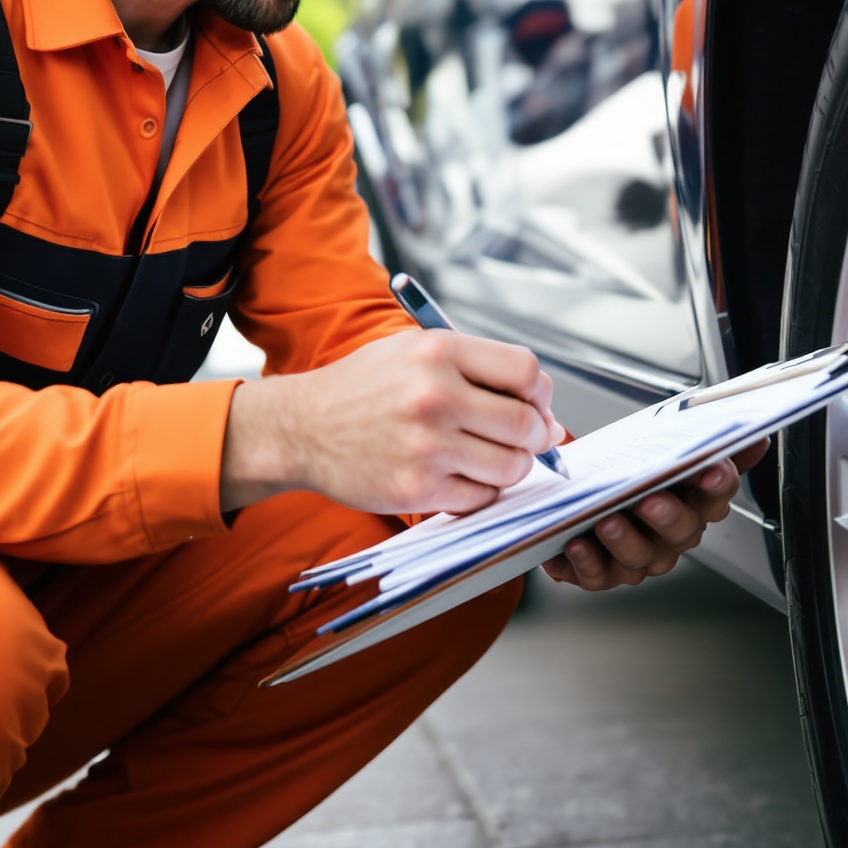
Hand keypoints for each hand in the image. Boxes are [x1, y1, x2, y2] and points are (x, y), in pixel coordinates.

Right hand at [221, 328, 567, 514]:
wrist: (302, 428)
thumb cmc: (362, 389)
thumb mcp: (414, 350)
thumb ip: (478, 370)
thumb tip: (544, 413)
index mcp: (438, 352)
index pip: (525, 371)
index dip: (539, 392)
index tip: (533, 403)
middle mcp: (435, 396)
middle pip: (526, 423)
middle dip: (533, 435)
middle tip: (520, 438)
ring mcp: (427, 446)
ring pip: (511, 466)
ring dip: (510, 466)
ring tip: (486, 456)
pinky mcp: (418, 488)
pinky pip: (481, 497)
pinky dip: (480, 490)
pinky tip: (458, 475)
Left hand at [543, 437, 769, 591]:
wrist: (575, 499)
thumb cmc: (622, 478)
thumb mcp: (656, 447)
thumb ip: (702, 440)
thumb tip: (753, 433)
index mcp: (692, 503)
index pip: (718, 494)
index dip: (717, 482)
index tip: (710, 468)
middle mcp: (670, 536)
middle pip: (683, 531)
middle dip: (668, 516)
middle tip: (649, 501)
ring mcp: (639, 558)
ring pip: (642, 557)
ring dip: (625, 540)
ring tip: (606, 521)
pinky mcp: (602, 573)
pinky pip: (600, 575)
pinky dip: (589, 561)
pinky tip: (578, 544)